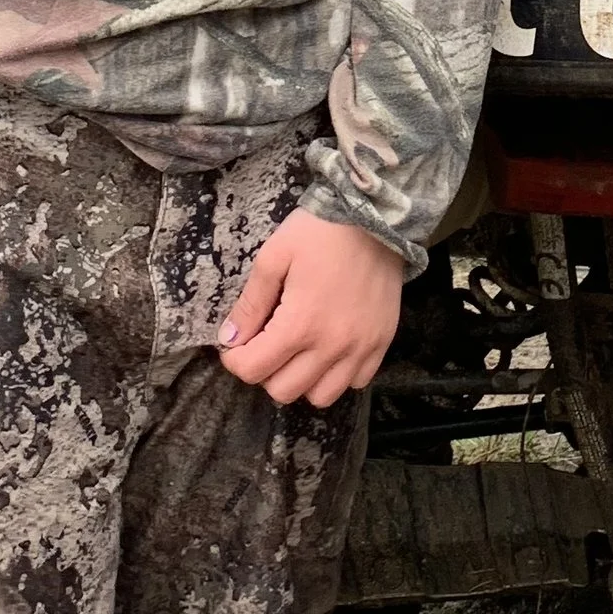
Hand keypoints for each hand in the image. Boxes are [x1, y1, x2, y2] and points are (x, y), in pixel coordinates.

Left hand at [218, 209, 402, 407]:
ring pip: (320, 397)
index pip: (253, 370)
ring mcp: (361, 348)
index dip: (235, 359)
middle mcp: (332, 345)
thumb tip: (230, 339)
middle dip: (265, 371)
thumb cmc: (320, 231)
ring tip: (299, 351)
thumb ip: (250, 303)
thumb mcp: (274, 256)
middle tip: (267, 343)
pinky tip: (330, 348)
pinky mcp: (382, 344)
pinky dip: (338, 375)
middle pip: (283, 391)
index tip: (236, 343)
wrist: (379, 216)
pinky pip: (355, 383)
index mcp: (300, 323)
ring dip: (302, 380)